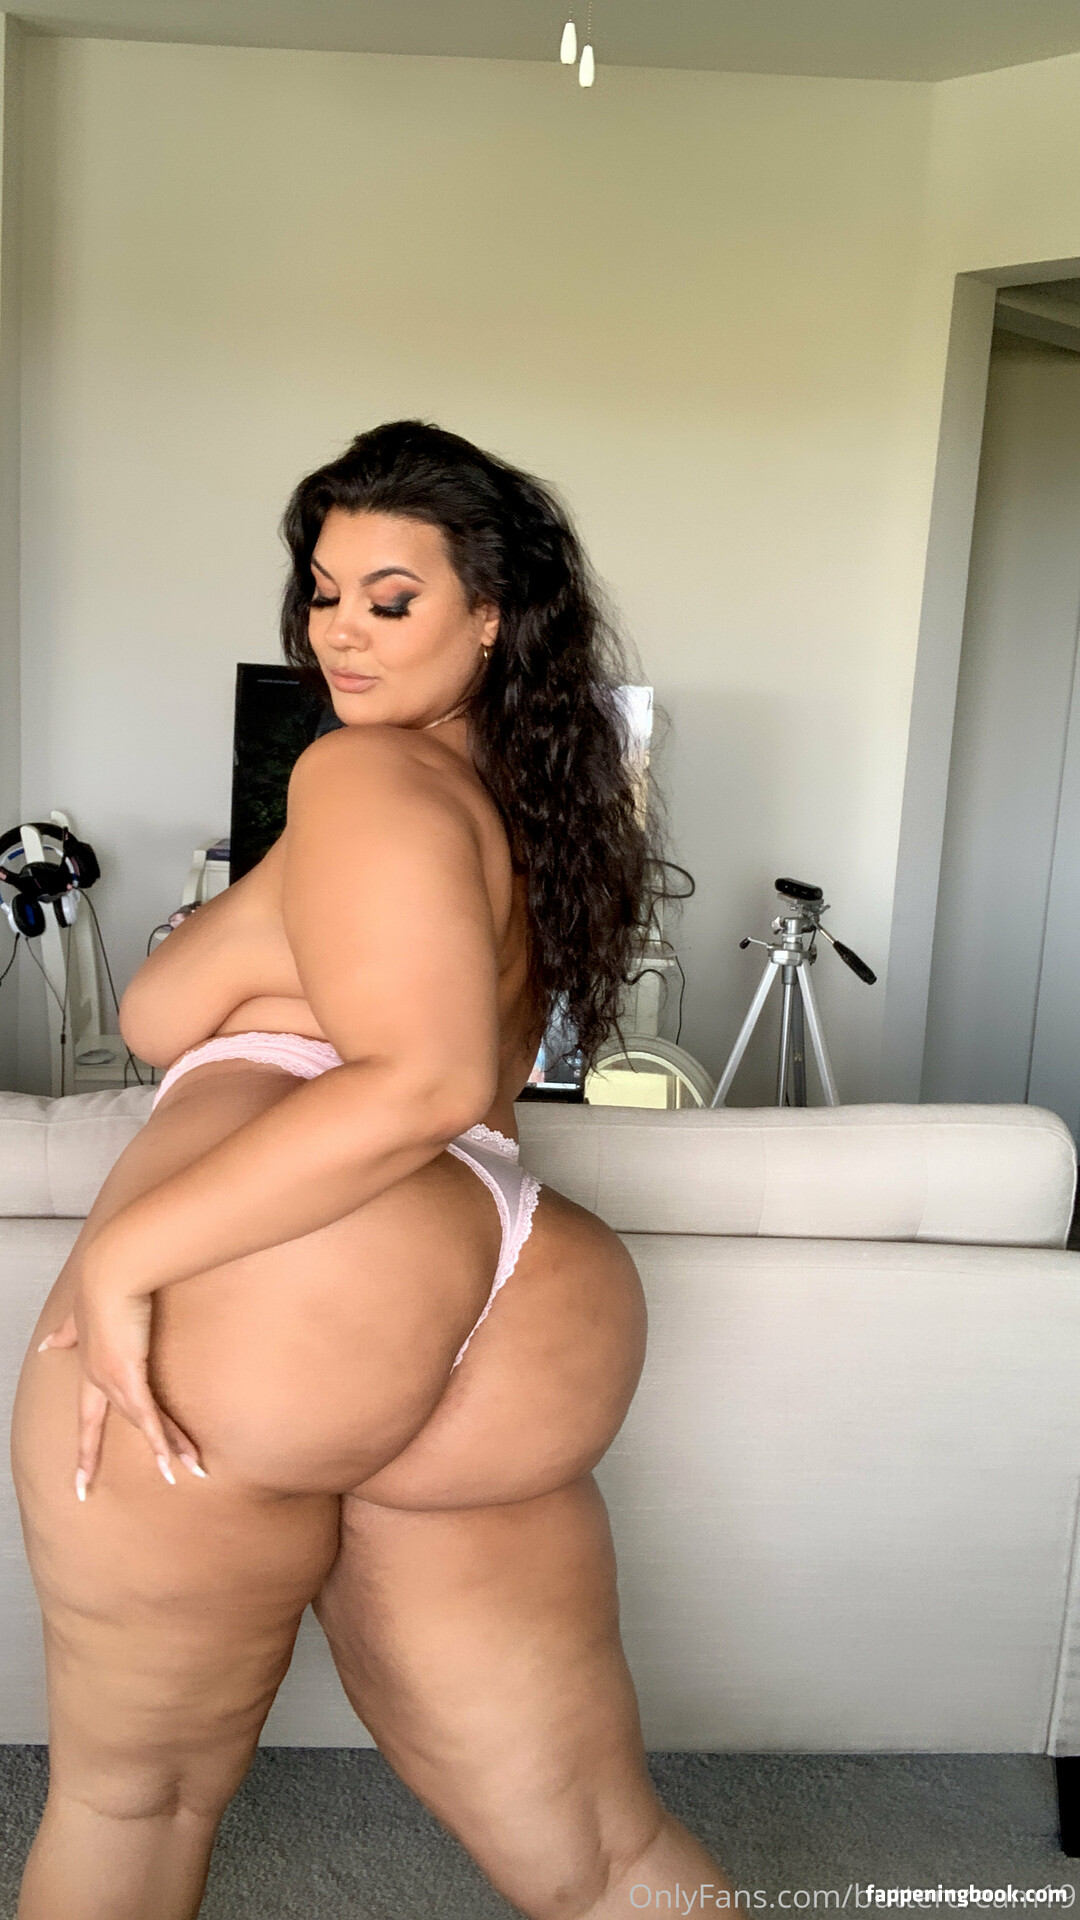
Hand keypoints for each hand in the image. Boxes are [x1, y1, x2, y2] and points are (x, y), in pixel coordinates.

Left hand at [38, 1250, 205, 1500]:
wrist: (113, 1270)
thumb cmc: (104, 1280)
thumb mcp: (81, 1311)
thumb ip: (67, 1330)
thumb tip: (47, 1343)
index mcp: (89, 1365)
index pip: (86, 1415)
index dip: (83, 1445)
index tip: (77, 1474)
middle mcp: (98, 1379)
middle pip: (117, 1424)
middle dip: (96, 1458)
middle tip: (86, 1489)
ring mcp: (113, 1381)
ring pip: (144, 1424)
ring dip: (168, 1448)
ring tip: (187, 1471)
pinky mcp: (131, 1377)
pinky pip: (152, 1419)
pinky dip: (164, 1442)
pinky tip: (177, 1463)